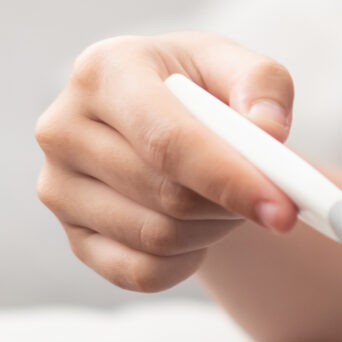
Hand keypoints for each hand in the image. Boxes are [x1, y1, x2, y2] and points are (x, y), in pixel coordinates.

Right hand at [35, 32, 303, 292]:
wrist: (161, 120)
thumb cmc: (199, 87)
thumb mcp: (236, 67)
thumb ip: (263, 87)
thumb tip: (267, 132)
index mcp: (103, 70)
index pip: (166, 140)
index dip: (228, 177)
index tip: (283, 208)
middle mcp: (64, 128)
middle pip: (166, 195)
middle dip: (231, 204)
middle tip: (269, 196)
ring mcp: (58, 187)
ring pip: (157, 238)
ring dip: (212, 229)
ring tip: (225, 199)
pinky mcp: (71, 236)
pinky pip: (141, 273)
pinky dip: (186, 261)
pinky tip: (197, 229)